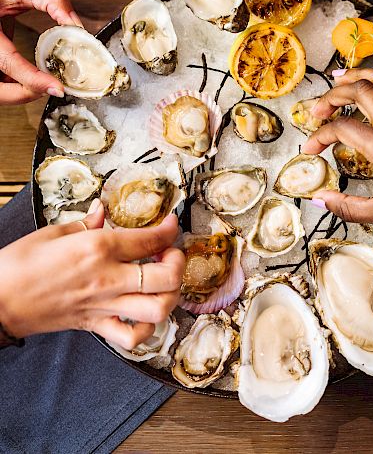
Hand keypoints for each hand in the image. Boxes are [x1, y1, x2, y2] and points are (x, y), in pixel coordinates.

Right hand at [0, 0, 81, 104]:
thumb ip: (50, 0)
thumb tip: (77, 24)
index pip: (9, 64)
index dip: (35, 81)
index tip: (58, 88)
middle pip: (0, 92)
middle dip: (28, 93)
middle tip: (51, 86)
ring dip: (20, 92)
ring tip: (40, 81)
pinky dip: (12, 85)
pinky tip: (25, 77)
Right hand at [0, 200, 184, 348]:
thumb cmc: (19, 264)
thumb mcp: (54, 232)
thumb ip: (87, 222)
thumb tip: (103, 211)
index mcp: (98, 248)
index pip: (150, 240)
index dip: (169, 230)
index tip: (171, 224)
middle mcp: (108, 279)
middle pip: (166, 277)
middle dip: (178, 262)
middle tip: (169, 254)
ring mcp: (105, 306)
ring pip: (158, 309)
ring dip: (170, 295)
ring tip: (162, 282)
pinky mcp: (96, 325)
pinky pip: (132, 337)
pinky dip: (146, 328)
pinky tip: (143, 312)